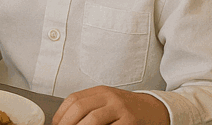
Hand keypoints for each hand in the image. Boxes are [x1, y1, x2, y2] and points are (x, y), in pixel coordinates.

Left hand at [53, 86, 168, 124]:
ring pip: (93, 119)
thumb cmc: (128, 109)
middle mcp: (109, 96)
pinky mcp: (130, 121)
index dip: (62, 113)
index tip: (55, 124)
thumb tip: (67, 121)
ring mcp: (120, 108)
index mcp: (100, 91)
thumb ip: (90, 108)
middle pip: (80, 108)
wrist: (155, 109)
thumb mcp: (108, 103)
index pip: (74, 99)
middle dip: (68, 123)